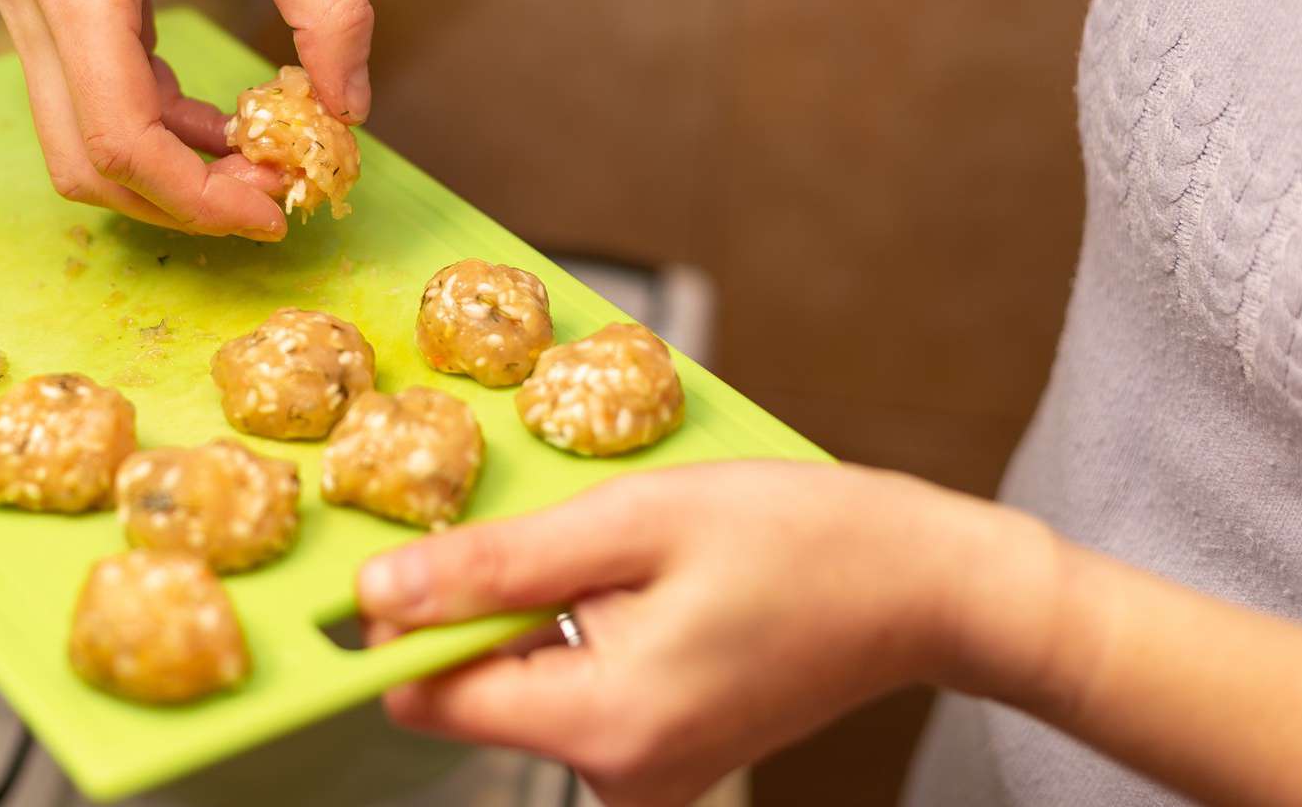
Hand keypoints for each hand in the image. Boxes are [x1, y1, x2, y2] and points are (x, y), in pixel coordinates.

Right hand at [0, 0, 373, 238]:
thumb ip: (327, 12)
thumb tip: (349, 114)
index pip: (122, 139)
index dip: (197, 198)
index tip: (270, 212)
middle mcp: (31, 2)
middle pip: (87, 162)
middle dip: (179, 202)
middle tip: (266, 202)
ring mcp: (26, 5)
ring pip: (79, 143)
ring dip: (166, 173)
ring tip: (253, 167)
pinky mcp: (43, 3)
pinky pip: (89, 100)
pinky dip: (154, 129)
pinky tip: (218, 127)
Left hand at [355, 461, 1060, 806]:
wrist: (923, 586)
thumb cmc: (799, 539)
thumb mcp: (631, 523)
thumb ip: (495, 567)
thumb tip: (377, 592)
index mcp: (603, 725)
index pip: (429, 697)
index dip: (407, 620)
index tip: (432, 549)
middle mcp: (618, 779)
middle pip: (476, 691)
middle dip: (489, 607)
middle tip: (573, 537)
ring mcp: (644, 778)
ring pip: (526, 687)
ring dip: (542, 614)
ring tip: (630, 560)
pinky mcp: (664, 760)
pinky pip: (577, 693)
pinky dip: (583, 635)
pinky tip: (652, 591)